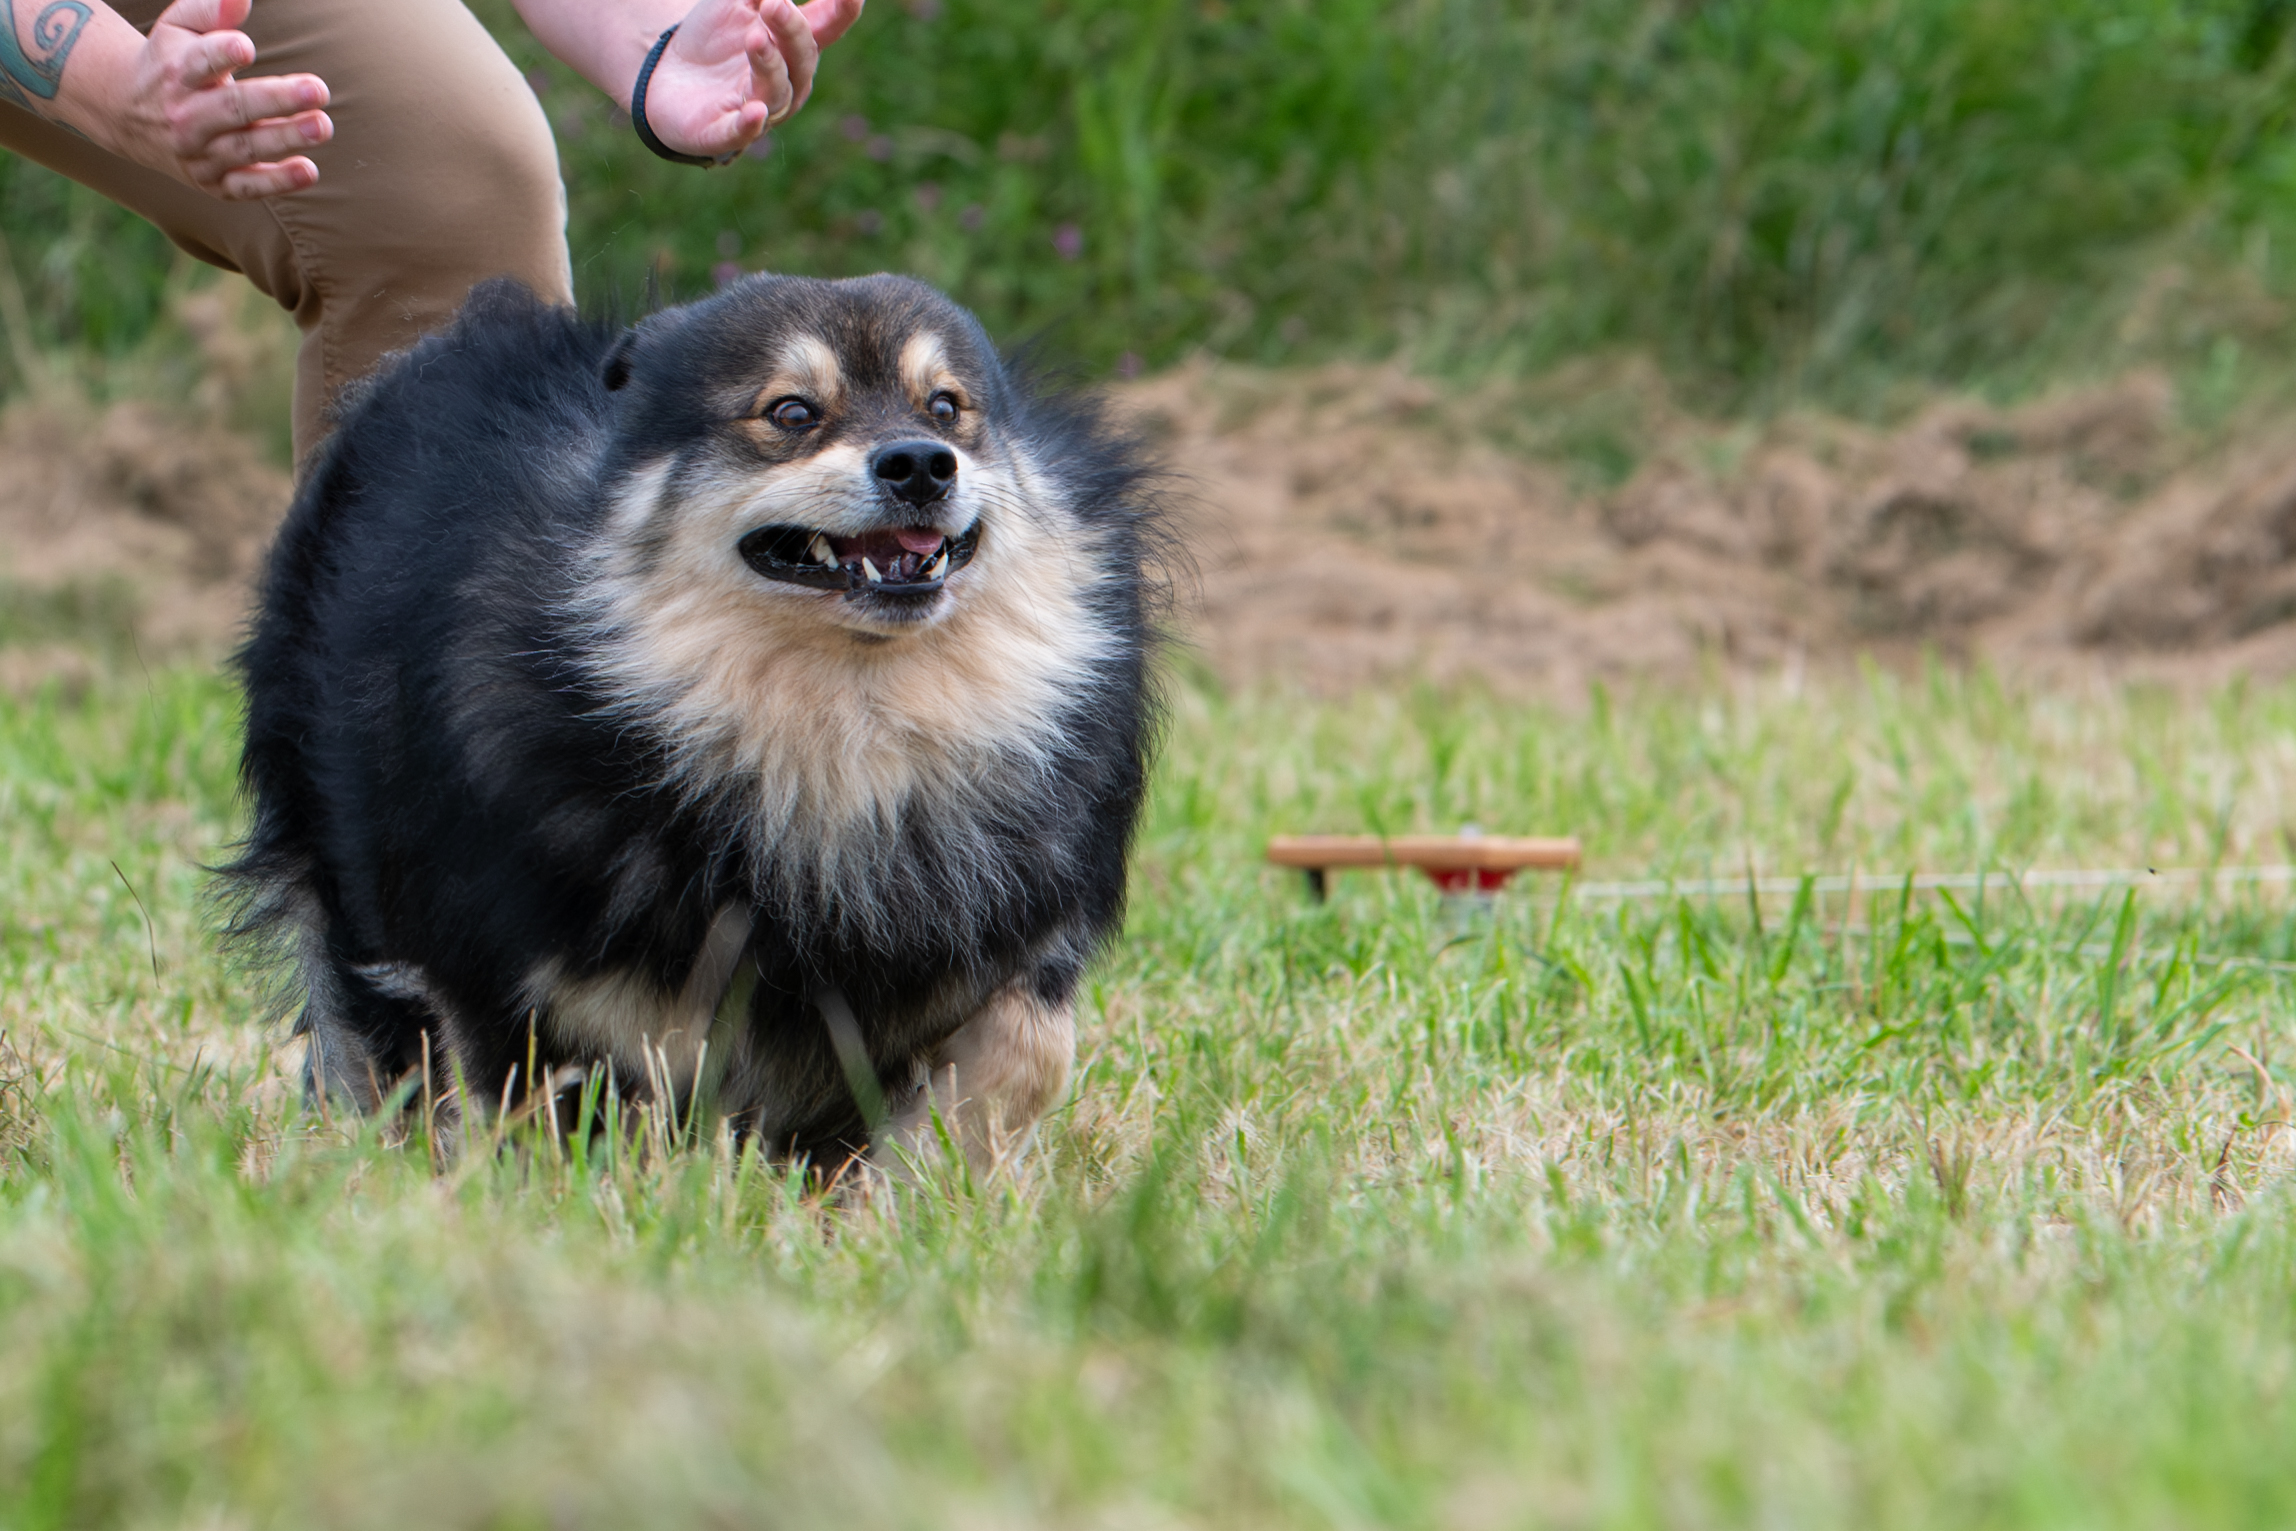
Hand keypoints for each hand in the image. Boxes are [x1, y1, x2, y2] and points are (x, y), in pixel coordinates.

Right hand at [107, 0, 331, 199]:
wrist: (127, 116)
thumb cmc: (171, 61)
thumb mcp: (179, 27)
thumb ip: (210, 9)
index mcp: (178, 72)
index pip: (199, 63)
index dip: (221, 54)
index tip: (246, 47)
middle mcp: (185, 115)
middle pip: (232, 108)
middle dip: (276, 99)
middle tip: (318, 89)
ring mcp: (198, 153)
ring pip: (245, 147)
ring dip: (286, 138)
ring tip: (323, 125)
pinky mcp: (213, 182)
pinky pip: (246, 187)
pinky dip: (276, 182)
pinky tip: (309, 170)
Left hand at [638, 0, 863, 160]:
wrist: (666, 78)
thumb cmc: (713, 38)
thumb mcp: (735, 2)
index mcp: (794, 46)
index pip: (828, 26)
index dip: (844, 9)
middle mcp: (788, 81)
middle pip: (801, 57)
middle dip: (791, 31)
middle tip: (775, 4)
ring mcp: (761, 110)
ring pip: (776, 91)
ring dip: (769, 65)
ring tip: (755, 38)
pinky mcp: (725, 134)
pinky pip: (741, 132)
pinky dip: (749, 125)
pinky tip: (754, 113)